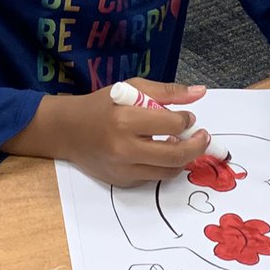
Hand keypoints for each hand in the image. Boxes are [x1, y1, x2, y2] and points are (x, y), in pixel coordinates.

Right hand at [43, 80, 211, 185]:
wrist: (68, 131)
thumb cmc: (100, 106)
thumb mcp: (131, 88)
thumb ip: (167, 92)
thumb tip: (200, 92)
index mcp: (126, 119)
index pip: (172, 124)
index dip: (186, 121)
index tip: (187, 118)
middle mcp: (124, 148)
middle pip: (176, 154)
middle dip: (197, 145)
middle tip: (202, 137)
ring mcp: (123, 169)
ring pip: (169, 171)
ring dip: (182, 158)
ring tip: (180, 144)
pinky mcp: (122, 181)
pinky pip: (154, 177)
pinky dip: (163, 166)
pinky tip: (159, 153)